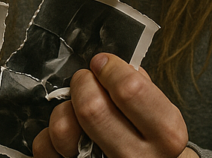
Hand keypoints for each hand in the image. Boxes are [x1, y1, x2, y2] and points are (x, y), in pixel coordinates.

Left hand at [32, 53, 194, 157]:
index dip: (110, 69)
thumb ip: (143, 90)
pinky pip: (45, 149)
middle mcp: (137, 157)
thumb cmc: (155, 143)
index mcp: (166, 134)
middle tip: (86, 81)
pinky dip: (47, 135)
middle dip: (83, 83)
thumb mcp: (162, 116)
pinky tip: (66, 134)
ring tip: (74, 110)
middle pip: (92, 107)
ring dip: (64, 109)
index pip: (131, 90)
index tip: (102, 63)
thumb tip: (111, 66)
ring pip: (63, 130)